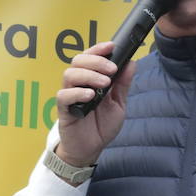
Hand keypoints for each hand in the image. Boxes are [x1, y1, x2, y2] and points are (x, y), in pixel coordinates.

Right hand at [54, 41, 137, 167]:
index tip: (111, 46)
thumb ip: (122, 84)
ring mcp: (69, 96)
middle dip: (96, 61)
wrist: (92, 149)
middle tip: (112, 70)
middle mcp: (77, 84)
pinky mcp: (63, 110)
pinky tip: (90, 95)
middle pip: (78, 61)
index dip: (98, 49)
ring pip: (69, 74)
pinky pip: (64, 96)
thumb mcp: (118, 104)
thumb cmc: (102, 125)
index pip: (90, 57)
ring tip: (104, 83)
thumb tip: (131, 63)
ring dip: (89, 75)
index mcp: (90, 79)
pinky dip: (77, 92)